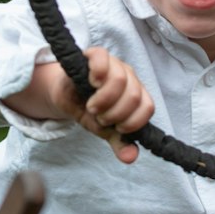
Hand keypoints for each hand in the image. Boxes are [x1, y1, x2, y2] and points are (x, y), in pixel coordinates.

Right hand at [73, 46, 155, 163]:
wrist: (66, 95)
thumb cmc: (88, 109)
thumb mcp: (104, 129)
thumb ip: (119, 142)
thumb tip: (130, 158)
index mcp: (136, 94)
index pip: (148, 107)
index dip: (133, 122)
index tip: (117, 128)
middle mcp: (129, 77)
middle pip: (133, 95)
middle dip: (115, 113)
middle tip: (101, 117)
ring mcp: (114, 64)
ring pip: (120, 79)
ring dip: (104, 99)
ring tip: (92, 106)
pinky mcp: (96, 55)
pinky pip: (102, 57)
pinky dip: (98, 72)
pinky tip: (91, 83)